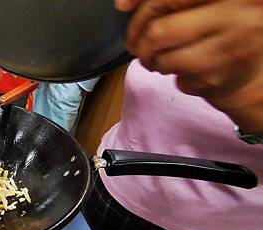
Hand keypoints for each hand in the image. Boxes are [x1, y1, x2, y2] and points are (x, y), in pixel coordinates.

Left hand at [120, 0, 262, 131]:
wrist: (254, 66)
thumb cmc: (219, 27)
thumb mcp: (202, 3)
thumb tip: (123, 4)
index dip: (142, 2)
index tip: (122, 6)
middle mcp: (237, 15)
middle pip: (160, 32)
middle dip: (140, 42)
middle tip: (139, 45)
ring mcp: (230, 50)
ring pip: (165, 60)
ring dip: (154, 62)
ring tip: (162, 57)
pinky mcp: (221, 78)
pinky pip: (177, 79)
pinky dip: (173, 76)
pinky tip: (185, 68)